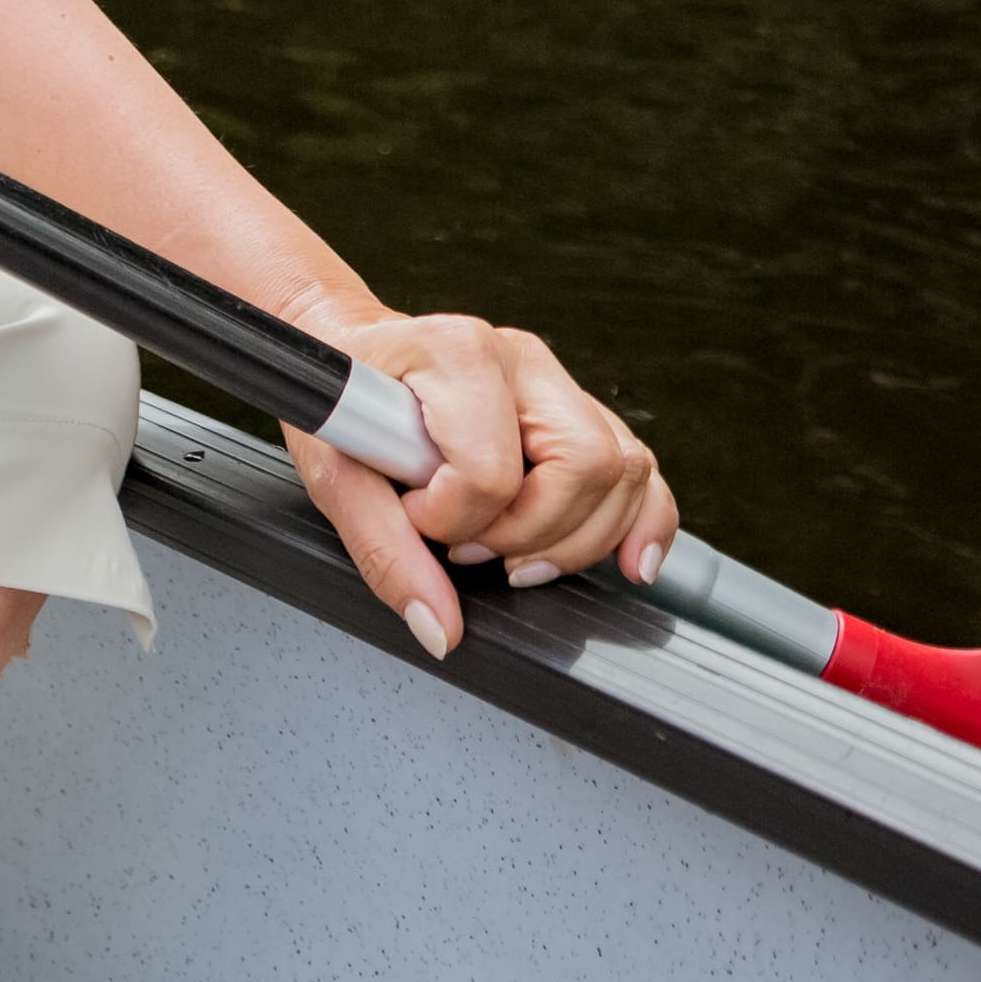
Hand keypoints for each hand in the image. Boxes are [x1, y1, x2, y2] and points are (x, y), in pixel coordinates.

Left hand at [277, 285, 676, 663]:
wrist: (344, 353)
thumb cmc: (339, 405)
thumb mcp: (336, 477)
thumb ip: (384, 553)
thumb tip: (440, 628)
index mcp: (457, 354)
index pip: (493, 471)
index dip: (453, 519)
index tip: (415, 516)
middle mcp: (520, 358)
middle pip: (585, 467)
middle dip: (529, 535)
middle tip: (467, 546)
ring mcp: (556, 382)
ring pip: (623, 472)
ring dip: (575, 539)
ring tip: (509, 553)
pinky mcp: (577, 410)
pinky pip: (640, 470)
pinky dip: (644, 522)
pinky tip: (629, 564)